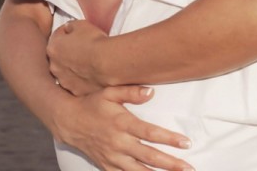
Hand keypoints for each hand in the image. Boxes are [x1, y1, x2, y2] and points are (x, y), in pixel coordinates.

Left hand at [48, 19, 106, 95]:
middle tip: (83, 47)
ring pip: (67, 72)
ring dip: (74, 67)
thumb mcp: (81, 24)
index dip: (68, 32)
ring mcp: (65, 81)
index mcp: (53, 48)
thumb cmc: (95, 42)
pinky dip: (82, 79)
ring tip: (89, 61)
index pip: (58, 35)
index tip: (75, 31)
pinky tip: (92, 73)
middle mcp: (54, 66)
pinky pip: (77, 83)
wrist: (108, 62)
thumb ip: (71, 26)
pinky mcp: (76, 91)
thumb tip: (69, 29)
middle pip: (60, 56)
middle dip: (68, 52)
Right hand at [53, 85, 192, 170]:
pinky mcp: (107, 165)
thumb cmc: (92, 104)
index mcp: (122, 123)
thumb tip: (151, 92)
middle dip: (170, 163)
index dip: (169, 139)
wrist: (68, 121)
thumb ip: (131, 92)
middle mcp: (119, 143)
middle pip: (149, 156)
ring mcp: (112, 157)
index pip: (150, 133)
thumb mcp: (109, 92)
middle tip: (188, 167)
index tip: (186, 143)